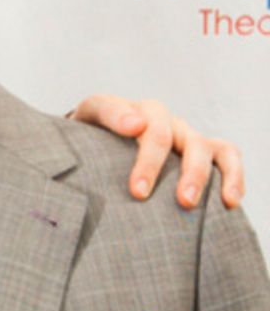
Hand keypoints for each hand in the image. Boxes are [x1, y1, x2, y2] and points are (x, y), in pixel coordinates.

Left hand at [70, 95, 244, 209]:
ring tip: (185, 202)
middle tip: (138, 193)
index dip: (120, 119)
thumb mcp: (78, 137)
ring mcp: (182, 133)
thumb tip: (133, 125)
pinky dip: (232, 175)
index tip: (131, 128)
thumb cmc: (90, 148)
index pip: (112, 108)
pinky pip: (226, 155)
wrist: (107, 149)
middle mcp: (154, 118)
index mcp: (117, 111)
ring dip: (195, 172)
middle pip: (159, 130)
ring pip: (197, 144)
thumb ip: (92, 129)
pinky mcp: (204, 149)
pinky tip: (230, 200)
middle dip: (150, 161)